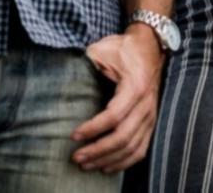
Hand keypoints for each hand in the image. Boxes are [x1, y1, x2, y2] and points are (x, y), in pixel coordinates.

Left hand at [73, 24, 164, 173]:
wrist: (150, 45)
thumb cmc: (124, 48)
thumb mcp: (103, 50)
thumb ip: (86, 63)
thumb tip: (61, 75)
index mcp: (135, 86)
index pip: (114, 116)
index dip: (93, 129)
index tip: (74, 135)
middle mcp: (146, 104)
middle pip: (123, 137)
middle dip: (98, 150)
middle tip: (76, 157)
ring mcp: (150, 115)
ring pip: (132, 147)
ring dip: (108, 159)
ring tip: (87, 165)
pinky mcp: (151, 121)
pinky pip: (141, 149)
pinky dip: (124, 162)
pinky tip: (107, 167)